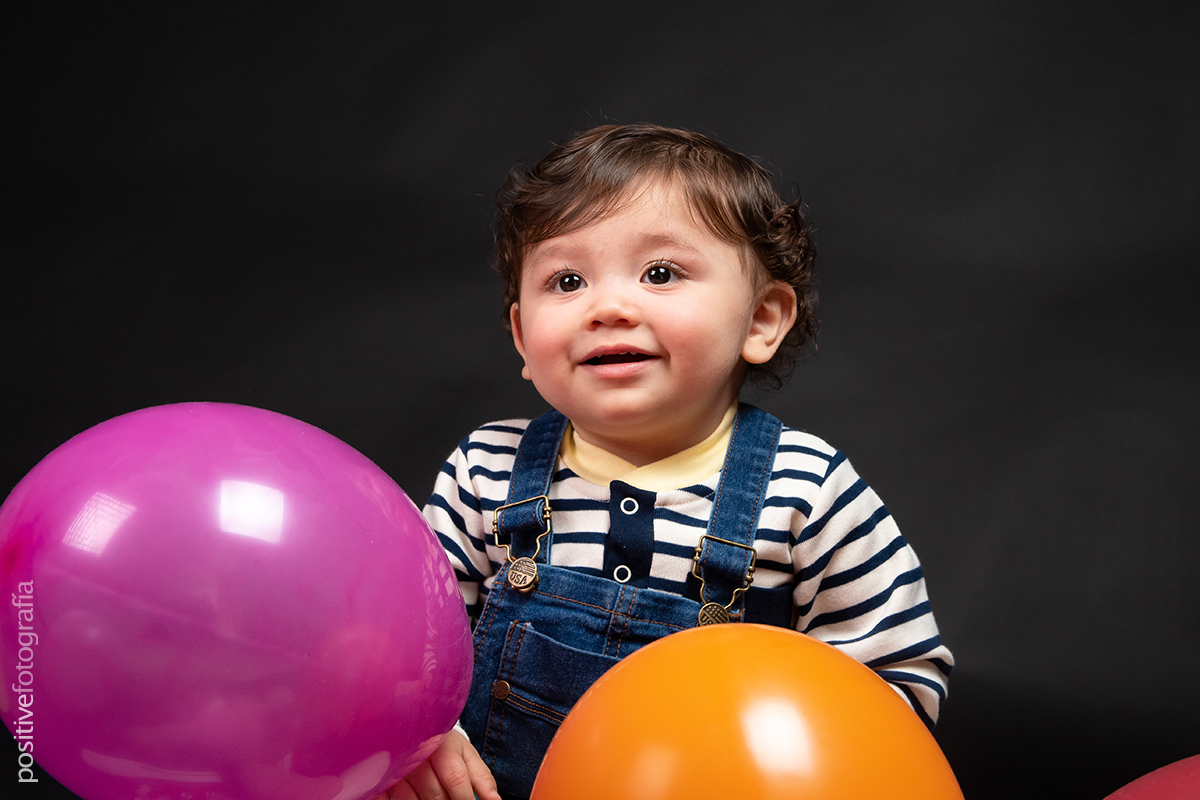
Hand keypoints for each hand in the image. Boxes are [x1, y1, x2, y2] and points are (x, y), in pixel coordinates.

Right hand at [375, 729, 499, 799]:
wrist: (410, 726)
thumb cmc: (443, 745)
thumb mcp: (465, 754)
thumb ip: (481, 777)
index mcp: (442, 745)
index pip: (455, 778)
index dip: (464, 798)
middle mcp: (416, 753)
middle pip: (434, 794)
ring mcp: (396, 766)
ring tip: (431, 795)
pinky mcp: (381, 777)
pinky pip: (389, 799)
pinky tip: (412, 795)